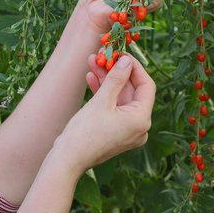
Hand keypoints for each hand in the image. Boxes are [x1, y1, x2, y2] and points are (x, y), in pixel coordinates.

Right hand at [52, 54, 154, 179]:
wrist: (67, 160)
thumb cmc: (84, 132)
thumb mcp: (101, 101)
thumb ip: (116, 78)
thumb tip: (126, 60)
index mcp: (141, 119)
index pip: (146, 86)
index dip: (134, 67)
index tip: (121, 53)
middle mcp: (139, 127)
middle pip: (131, 91)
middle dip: (116, 72)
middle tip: (103, 55)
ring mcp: (128, 131)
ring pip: (120, 98)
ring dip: (107, 80)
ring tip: (92, 62)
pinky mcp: (116, 132)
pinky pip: (113, 108)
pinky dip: (104, 94)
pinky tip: (91, 78)